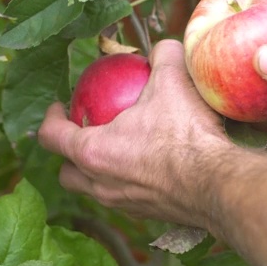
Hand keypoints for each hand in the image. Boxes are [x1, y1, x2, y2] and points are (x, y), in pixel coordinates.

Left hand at [38, 40, 233, 227]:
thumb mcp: (172, 80)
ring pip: (95, 189)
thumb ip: (162, 56)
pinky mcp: (146, 215)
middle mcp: (100, 183)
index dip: (49, 117)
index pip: (51, 136)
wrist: (217, 184)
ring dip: (97, 171)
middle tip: (84, 133)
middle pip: (67, 173)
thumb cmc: (186, 134)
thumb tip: (159, 50)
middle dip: (69, 154)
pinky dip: (126, 182)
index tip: (58, 106)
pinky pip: (124, 199)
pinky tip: (149, 165)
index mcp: (93, 151)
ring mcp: (122, 204)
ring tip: (116, 149)